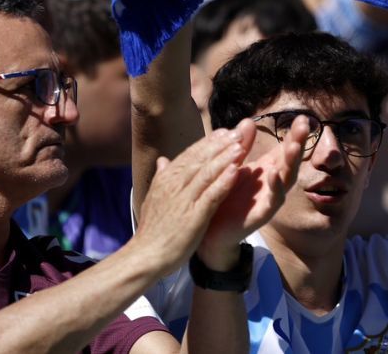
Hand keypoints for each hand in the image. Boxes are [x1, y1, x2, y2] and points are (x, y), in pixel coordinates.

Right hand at [131, 129, 247, 275]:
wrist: (146, 255)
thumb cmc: (153, 229)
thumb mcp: (154, 198)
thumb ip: (162, 177)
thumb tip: (163, 160)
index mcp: (167, 179)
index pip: (190, 154)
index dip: (208, 142)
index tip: (224, 131)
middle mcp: (175, 184)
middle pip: (201, 159)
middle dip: (220, 144)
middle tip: (238, 132)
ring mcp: (184, 199)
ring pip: (207, 173)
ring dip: (225, 158)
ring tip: (241, 145)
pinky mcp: (193, 215)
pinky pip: (211, 194)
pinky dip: (223, 181)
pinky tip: (236, 171)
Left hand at [196, 117, 308, 268]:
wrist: (208, 230)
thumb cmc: (222, 195)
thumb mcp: (230, 166)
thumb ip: (240, 146)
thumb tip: (248, 120)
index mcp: (265, 169)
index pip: (283, 149)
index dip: (293, 134)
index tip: (302, 116)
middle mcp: (271, 182)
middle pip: (289, 160)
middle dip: (298, 142)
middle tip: (305, 124)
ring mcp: (268, 198)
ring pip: (286, 179)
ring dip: (291, 162)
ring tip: (294, 145)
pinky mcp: (261, 215)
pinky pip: (273, 201)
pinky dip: (275, 188)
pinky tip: (274, 174)